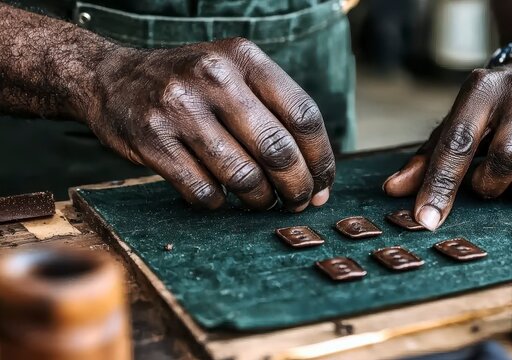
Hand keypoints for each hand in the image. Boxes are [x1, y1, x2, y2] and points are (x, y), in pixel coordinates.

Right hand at [85, 38, 334, 210]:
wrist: (112, 78)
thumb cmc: (189, 84)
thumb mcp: (233, 73)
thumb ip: (275, 110)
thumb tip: (316, 175)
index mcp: (244, 58)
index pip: (303, 115)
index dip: (321, 159)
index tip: (323, 184)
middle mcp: (214, 77)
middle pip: (278, 150)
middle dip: (297, 187)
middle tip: (298, 202)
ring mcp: (180, 109)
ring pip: (243, 176)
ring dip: (260, 200)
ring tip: (262, 201)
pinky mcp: (153, 141)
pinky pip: (203, 192)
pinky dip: (219, 204)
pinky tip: (220, 196)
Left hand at [383, 59, 511, 229]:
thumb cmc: (490, 111)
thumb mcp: (455, 126)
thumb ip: (427, 160)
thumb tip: (393, 190)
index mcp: (478, 91)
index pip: (456, 142)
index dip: (440, 185)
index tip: (426, 219)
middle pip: (508, 154)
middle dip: (493, 185)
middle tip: (487, 187)